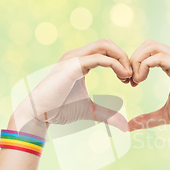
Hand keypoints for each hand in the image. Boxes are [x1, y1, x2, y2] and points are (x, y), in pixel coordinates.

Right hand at [11, 39, 131, 133]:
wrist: (39, 114)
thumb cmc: (59, 110)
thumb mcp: (90, 110)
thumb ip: (107, 114)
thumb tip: (124, 125)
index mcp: (79, 62)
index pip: (105, 51)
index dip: (121, 62)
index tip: (128, 80)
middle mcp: (76, 56)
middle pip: (106, 43)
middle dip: (123, 56)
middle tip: (131, 76)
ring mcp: (73, 58)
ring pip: (104, 45)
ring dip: (121, 57)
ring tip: (127, 75)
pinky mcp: (72, 66)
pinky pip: (98, 58)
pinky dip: (114, 64)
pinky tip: (122, 76)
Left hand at [128, 40, 169, 134]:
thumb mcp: (166, 114)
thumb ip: (148, 118)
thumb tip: (129, 126)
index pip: (149, 51)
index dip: (135, 63)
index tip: (130, 83)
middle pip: (148, 44)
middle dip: (133, 59)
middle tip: (128, 80)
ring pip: (151, 47)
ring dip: (137, 61)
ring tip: (134, 80)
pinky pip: (158, 57)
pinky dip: (144, 66)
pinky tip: (140, 81)